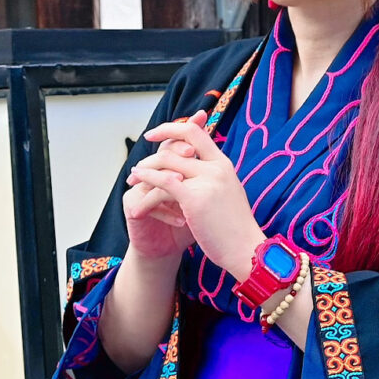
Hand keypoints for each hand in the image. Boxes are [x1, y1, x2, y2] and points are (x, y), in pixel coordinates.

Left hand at [128, 111, 267, 280]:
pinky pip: (163, 181)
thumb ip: (214, 178)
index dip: (173, 128)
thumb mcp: (228, 193)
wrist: (246, 250)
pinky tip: (136, 179)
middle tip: (139, 163)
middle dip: (154, 150)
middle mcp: (216, 167)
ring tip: (133, 177)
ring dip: (146, 167)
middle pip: (178, 144)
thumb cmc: (235, 228)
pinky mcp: (194, 198)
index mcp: (224, 164)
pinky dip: (146, 177)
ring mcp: (206, 181)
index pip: (196, 133)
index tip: (155, 134)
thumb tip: (199, 169)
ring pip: (167, 161)